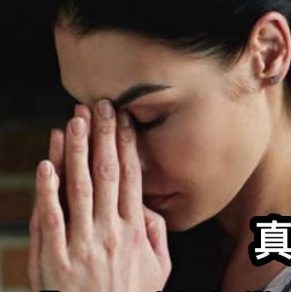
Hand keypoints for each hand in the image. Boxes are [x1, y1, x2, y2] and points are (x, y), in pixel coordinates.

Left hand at [28, 100, 170, 291]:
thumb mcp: (159, 269)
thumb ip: (156, 234)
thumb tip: (147, 206)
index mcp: (135, 230)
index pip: (132, 177)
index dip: (127, 145)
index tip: (124, 120)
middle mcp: (110, 231)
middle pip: (107, 173)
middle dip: (102, 136)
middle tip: (99, 106)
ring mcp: (82, 244)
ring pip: (79, 187)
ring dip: (76, 151)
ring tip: (73, 122)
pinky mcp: (55, 259)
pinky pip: (51, 217)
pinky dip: (48, 189)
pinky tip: (46, 164)